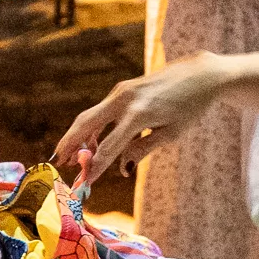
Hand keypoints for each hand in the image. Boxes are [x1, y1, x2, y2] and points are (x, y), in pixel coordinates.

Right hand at [54, 58, 226, 187]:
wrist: (201, 74)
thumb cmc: (190, 107)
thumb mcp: (170, 134)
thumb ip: (143, 149)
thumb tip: (123, 166)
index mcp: (138, 115)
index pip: (109, 148)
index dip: (95, 168)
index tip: (84, 183)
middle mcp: (124, 100)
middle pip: (86, 124)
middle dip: (69, 144)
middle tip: (57, 162)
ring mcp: (121, 91)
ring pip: (91, 116)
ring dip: (78, 136)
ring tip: (70, 156)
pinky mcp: (123, 89)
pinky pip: (102, 111)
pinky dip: (94, 127)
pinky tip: (93, 142)